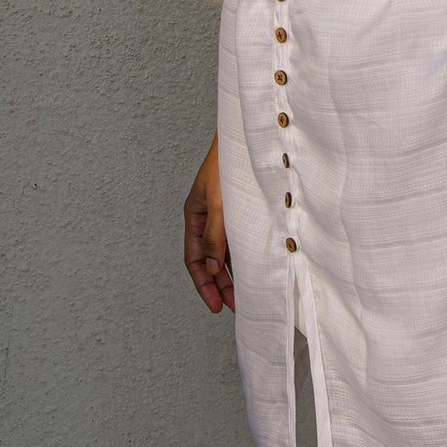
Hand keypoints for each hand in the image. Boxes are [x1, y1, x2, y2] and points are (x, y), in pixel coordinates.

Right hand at [183, 134, 234, 313]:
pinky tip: (251, 269)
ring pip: (223, 252)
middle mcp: (206, 218)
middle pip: (209, 259)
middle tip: (230, 307)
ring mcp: (221, 215)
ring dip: (231, 273)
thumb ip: (216, 235)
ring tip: (243, 296)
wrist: (244, 138)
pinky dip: (241, 256)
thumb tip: (214, 267)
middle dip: (218, 284)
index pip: (194, 258)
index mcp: (194, 215)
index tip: (215, 305)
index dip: (203, 283)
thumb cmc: (227, 164)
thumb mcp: (219, 202)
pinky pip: (236, 240)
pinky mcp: (236, 211)